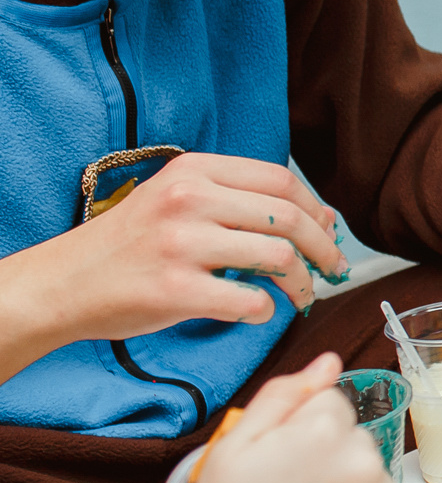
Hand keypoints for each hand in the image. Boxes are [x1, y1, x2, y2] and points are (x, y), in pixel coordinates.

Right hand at [0, 152, 344, 349]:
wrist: (64, 282)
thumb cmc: (132, 243)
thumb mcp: (177, 199)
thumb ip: (239, 200)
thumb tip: (321, 217)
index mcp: (194, 171)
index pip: (282, 181)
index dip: (318, 209)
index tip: (330, 232)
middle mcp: (189, 200)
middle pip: (289, 218)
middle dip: (325, 249)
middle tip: (334, 270)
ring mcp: (181, 245)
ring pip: (279, 259)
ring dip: (303, 284)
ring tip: (301, 297)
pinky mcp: (175, 290)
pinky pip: (251, 301)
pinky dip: (267, 311)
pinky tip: (258, 312)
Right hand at [172, 354, 413, 482]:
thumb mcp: (229, 455)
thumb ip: (282, 397)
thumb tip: (327, 362)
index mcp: (324, 431)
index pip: (325, 404)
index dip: (293, 435)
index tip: (272, 468)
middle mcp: (365, 461)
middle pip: (349, 440)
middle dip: (321, 461)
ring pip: (367, 478)